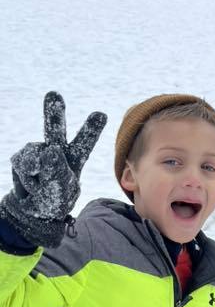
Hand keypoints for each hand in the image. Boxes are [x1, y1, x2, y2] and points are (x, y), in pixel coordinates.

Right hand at [0, 92, 106, 246]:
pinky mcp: (22, 158)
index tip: (100, 114)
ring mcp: (38, 152)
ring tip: (41, 187)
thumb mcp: (61, 192)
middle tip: (53, 95)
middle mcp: (56, 150)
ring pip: (34, 156)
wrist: (34, 211)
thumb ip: (56, 172)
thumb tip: (48, 150)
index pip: (84, 142)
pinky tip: (30, 185)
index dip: (91, 129)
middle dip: (53, 114)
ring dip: (36, 176)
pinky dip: (26, 179)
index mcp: (75, 158)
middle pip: (55, 130)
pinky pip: (22, 165)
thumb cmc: (55, 201)